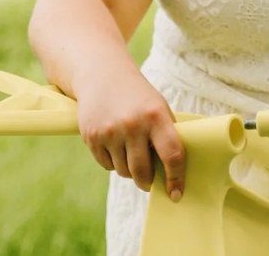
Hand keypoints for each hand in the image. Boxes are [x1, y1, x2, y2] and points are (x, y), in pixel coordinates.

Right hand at [75, 70, 185, 199]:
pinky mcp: (92, 136)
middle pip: (143, 172)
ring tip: (129, 150)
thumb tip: (172, 173)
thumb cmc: (137, 96)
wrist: (101, 74)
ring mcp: (110, 131)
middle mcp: (133, 124)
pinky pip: (107, 165)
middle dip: (147, 182)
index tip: (176, 194)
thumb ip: (165, 135)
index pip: (172, 154)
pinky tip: (113, 144)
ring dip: (128, 169)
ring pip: (123, 171)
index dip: (176, 178)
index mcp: (155, 115)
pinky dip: (112, 162)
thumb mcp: (157, 107)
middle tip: (149, 182)